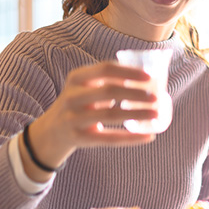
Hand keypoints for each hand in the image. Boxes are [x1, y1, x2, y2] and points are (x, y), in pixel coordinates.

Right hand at [21, 62, 159, 180]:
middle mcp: (72, 96)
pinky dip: (131, 138)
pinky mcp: (79, 138)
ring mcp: (73, 118)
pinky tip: (149, 136)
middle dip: (135, 93)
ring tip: (156, 114)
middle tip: (156, 97)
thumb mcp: (87, 87)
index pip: (105, 69)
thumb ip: (110, 80)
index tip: (149, 77)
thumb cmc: (80, 103)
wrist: (52, 131)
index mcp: (77, 78)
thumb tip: (149, 78)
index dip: (128, 72)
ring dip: (137, 114)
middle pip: (109, 91)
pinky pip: (109, 138)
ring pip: (110, 115)